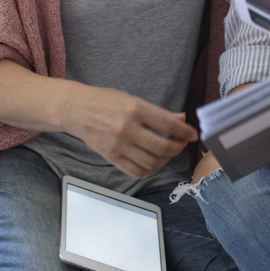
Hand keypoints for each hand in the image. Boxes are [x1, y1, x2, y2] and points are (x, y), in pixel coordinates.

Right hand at [63, 86, 197, 177]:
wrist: (77, 110)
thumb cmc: (106, 101)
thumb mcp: (132, 99)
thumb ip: (157, 112)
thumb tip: (181, 120)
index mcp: (135, 109)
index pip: (168, 125)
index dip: (185, 132)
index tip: (193, 134)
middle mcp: (128, 128)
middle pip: (163, 147)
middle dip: (178, 147)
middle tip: (181, 144)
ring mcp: (119, 145)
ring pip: (152, 162)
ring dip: (166, 159)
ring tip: (168, 152)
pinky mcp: (112, 157)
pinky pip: (137, 171)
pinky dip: (150, 169)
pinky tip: (154, 162)